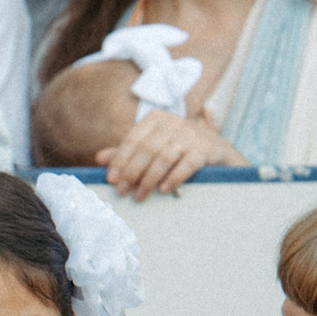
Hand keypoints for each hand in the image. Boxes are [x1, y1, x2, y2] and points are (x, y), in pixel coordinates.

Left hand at [100, 110, 241, 198]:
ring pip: (164, 157)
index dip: (120, 160)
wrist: (216, 151)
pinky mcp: (206, 147)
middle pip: (147, 148)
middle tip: (123, 191)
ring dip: (149, 179)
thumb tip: (99, 158)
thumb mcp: (151, 148)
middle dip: (132, 172)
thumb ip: (127, 153)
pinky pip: (187, 164)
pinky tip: (164, 190)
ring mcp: (191, 133)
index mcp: (156, 119)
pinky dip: (174, 177)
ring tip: (140, 196)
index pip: (133, 139)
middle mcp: (173, 122)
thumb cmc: (177, 150)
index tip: (111, 179)